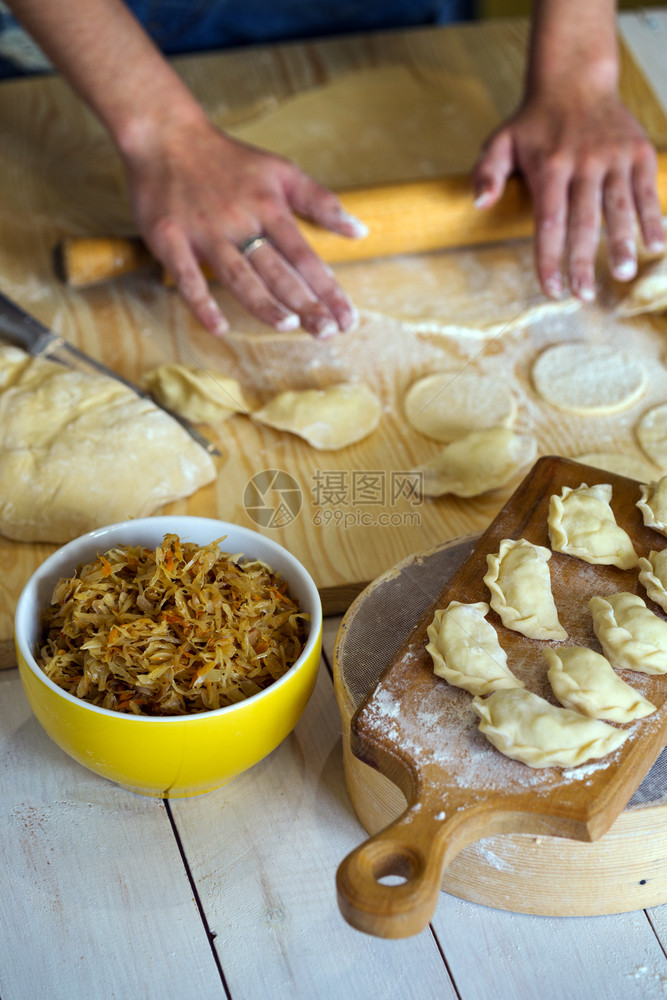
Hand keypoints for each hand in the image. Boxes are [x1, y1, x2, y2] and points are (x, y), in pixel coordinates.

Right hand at [121, 113, 364, 336]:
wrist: (166, 134)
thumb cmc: (228, 159)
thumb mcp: (281, 171)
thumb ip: (320, 202)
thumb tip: (361, 231)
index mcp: (269, 207)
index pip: (305, 256)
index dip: (328, 289)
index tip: (347, 319)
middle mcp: (240, 221)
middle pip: (277, 270)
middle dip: (305, 302)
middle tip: (327, 331)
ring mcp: (204, 232)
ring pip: (238, 275)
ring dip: (263, 302)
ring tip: (287, 325)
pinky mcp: (169, 237)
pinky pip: (186, 276)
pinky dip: (201, 303)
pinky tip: (218, 327)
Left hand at [472, 93, 664, 301]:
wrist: (575, 78)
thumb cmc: (533, 123)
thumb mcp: (500, 141)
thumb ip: (486, 173)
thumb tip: (481, 204)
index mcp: (549, 165)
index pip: (549, 221)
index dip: (549, 258)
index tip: (551, 290)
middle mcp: (583, 162)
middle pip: (584, 221)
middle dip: (583, 261)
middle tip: (584, 296)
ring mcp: (613, 156)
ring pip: (618, 207)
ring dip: (622, 243)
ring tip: (622, 274)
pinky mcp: (637, 151)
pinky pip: (645, 189)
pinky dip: (652, 217)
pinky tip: (656, 245)